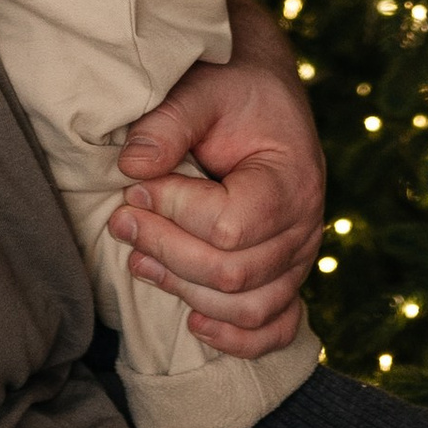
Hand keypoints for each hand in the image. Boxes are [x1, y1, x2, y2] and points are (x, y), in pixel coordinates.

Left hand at [106, 0, 324, 356]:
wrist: (264, 98)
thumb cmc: (234, 93)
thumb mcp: (202, 89)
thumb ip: (168, 123)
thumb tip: (132, 168)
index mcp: (293, 177)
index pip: (230, 226)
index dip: (173, 212)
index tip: (134, 186)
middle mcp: (306, 224)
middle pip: (233, 273)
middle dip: (166, 250)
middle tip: (121, 218)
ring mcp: (299, 257)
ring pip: (247, 306)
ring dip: (184, 290)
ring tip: (139, 259)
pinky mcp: (286, 275)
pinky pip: (275, 327)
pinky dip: (237, 338)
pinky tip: (194, 322)